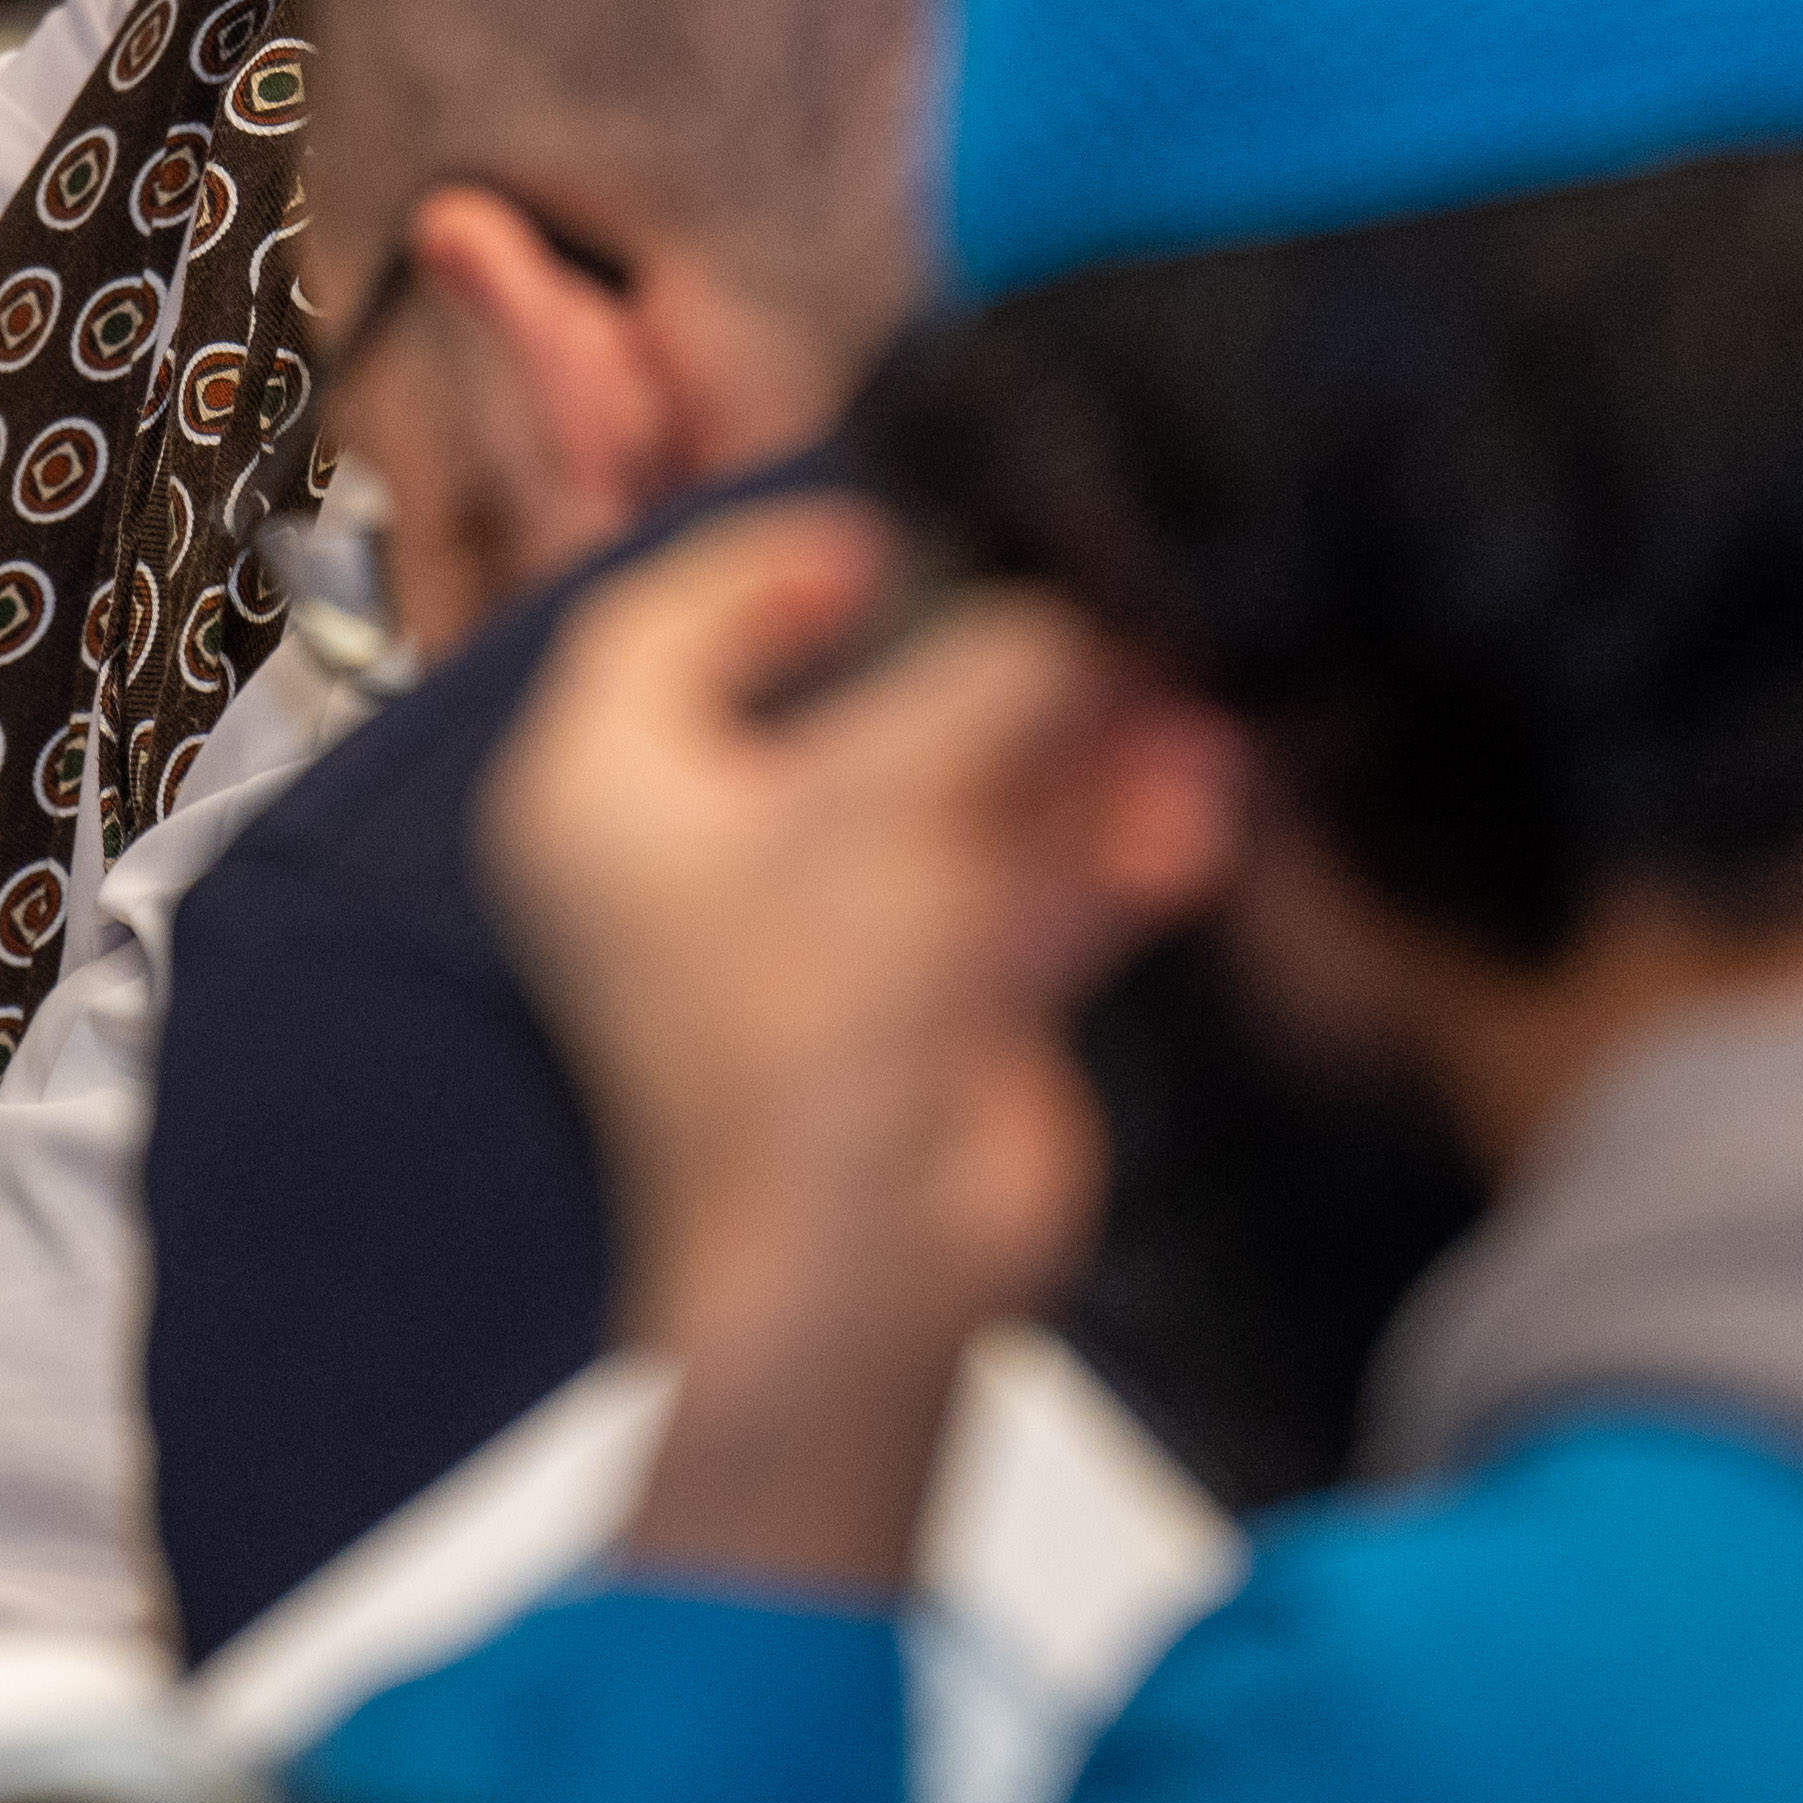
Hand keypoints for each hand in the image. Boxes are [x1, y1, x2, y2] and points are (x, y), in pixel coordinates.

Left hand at [482, 506, 1236, 1593]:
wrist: (858, 1273)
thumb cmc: (801, 1031)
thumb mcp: (886, 796)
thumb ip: (985, 677)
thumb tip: (1067, 618)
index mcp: (612, 793)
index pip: (667, 625)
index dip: (775, 564)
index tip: (890, 529)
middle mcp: (706, 857)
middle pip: (852, 706)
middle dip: (995, 665)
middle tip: (1097, 612)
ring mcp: (826, 935)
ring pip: (962, 797)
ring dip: (1079, 754)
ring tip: (1182, 714)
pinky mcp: (933, 1006)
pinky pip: (1023, 890)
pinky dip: (1103, 849)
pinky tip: (1190, 815)